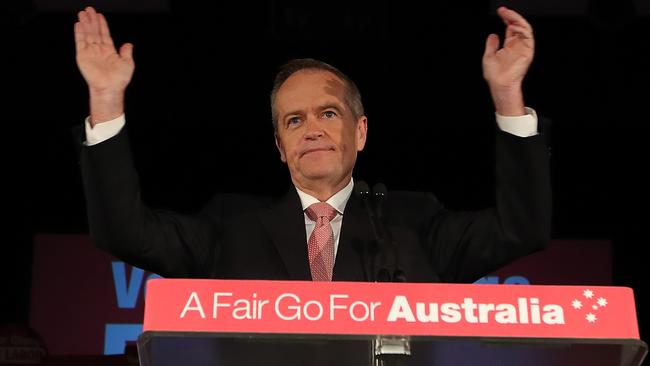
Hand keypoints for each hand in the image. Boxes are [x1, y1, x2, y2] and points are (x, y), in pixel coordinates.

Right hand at [74, 7, 133, 123]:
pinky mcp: (83, 56)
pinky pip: (80, 42)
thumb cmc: (119, 79)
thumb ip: (127, 53)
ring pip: (87, 34)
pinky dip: (79, 33)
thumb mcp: (128, 64)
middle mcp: (99, 50)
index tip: (100, 15)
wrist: (109, 88)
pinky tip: (78, 24)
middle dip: (92, 20)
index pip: (104, 34)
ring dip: (85, 24)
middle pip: (94, 32)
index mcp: (109, 51)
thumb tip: (128, 44)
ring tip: (83, 13)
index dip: (102, 25)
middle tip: (89, 10)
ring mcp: (90, 52)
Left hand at [482, 7, 533, 115]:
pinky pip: (528, 36)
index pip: (511, 28)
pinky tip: (514, 26)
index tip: (501, 12)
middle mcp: (517, 45)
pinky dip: (522, 29)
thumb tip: (493, 34)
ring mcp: (523, 48)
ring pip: (525, 29)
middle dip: (512, 16)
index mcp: (509, 46)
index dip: (507, 19)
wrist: (500, 85)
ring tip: (508, 15)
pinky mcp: (528, 51)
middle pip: (518, 26)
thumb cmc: (495, 74)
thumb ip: (492, 44)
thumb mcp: (489, 56)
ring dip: (517, 20)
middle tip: (503, 11)